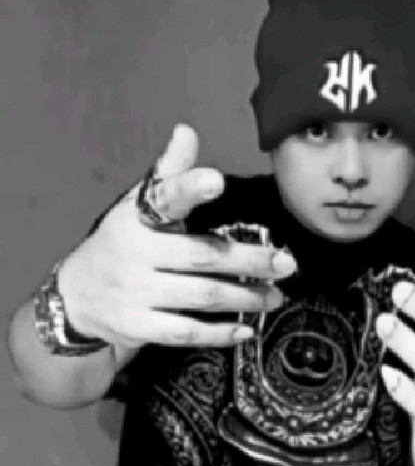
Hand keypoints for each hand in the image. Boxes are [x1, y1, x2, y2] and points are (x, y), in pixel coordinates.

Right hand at [58, 124, 296, 348]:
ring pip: (201, 297)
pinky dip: (219, 333)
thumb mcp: (138, 208)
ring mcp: (134, 294)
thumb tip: (186, 132)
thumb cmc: (123, 245)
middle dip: (249, 261)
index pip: (163, 199)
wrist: (77, 298)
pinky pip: (186, 333)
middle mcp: (134, 254)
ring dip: (245, 297)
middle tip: (286, 264)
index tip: (215, 180)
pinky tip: (246, 328)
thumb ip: (169, 177)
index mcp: (136, 219)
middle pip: (202, 257)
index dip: (188, 189)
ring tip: (276, 296)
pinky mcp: (138, 327)